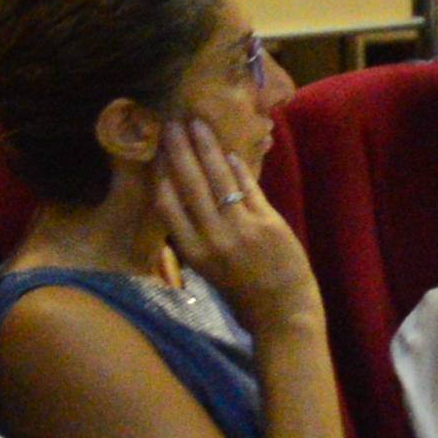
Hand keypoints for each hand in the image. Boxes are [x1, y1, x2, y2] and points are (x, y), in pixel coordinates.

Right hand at [150, 114, 315, 329]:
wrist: (281, 313)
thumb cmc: (242, 295)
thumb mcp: (209, 272)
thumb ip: (198, 238)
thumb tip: (186, 203)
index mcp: (192, 253)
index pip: (167, 205)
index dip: (160, 176)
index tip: (156, 153)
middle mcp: (212, 237)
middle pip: (190, 185)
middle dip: (180, 151)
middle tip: (172, 125)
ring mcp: (240, 228)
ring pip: (218, 179)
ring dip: (207, 148)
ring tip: (197, 124)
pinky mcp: (267, 222)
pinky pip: (247, 187)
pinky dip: (238, 167)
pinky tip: (229, 151)